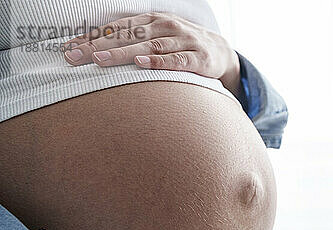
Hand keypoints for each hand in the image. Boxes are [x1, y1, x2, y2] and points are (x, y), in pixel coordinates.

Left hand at [62, 12, 242, 98]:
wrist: (221, 51)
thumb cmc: (181, 45)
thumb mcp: (158, 36)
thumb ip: (133, 40)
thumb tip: (97, 49)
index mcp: (152, 20)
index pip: (117, 28)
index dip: (93, 37)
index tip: (70, 48)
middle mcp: (165, 26)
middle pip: (128, 36)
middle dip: (99, 46)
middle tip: (75, 57)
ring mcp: (182, 41)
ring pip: (148, 47)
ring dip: (123, 53)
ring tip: (100, 60)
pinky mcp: (197, 58)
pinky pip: (176, 60)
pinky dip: (158, 62)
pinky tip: (142, 64)